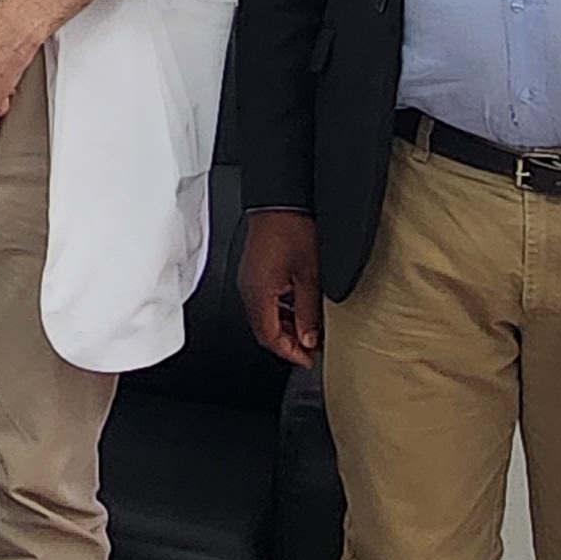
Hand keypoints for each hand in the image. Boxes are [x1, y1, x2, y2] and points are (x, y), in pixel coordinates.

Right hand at [237, 209, 322, 366]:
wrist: (282, 200)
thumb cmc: (293, 229)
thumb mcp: (309, 275)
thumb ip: (308, 311)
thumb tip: (309, 337)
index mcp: (259, 293)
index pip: (270, 337)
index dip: (290, 353)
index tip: (308, 359)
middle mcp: (249, 288)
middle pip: (264, 329)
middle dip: (288, 343)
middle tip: (311, 348)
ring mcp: (250, 278)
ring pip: (265, 316)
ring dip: (286, 327)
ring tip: (310, 329)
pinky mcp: (255, 270)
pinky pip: (265, 300)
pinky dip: (281, 311)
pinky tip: (299, 308)